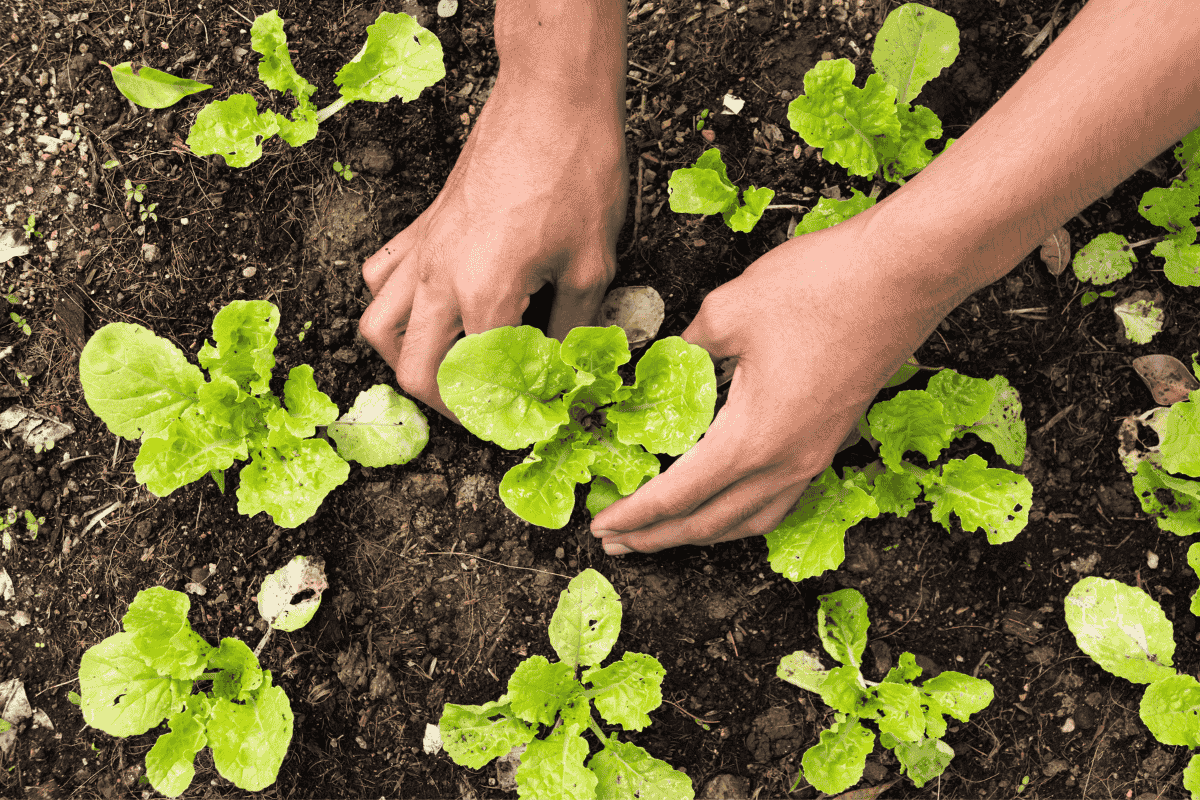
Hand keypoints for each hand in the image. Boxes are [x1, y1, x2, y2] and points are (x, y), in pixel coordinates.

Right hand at [359, 78, 627, 417]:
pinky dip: (392, 304)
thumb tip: (568, 370)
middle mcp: (440, 279)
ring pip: (379, 327)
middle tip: (485, 411)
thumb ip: (575, 329)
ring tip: (445, 370)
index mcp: (485, 296)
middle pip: (415, 371)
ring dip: (405, 360)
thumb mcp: (593, 264)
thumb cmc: (577, 172)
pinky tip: (427, 309)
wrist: (550, 99)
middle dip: (448, 405)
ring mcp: (424, 251)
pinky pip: (383, 276)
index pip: (481, 382)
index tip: (531, 420)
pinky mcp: (423, 225)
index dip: (507, 414)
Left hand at [590, 207, 954, 553]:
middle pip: (710, 522)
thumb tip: (667, 361)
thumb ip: (686, 347)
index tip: (601, 525)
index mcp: (752, 439)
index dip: (634, 515)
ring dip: (702, 533)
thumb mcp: (728, 310)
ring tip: (664, 534)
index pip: (677, 496)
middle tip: (616, 541)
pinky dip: (742, 515)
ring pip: (750, 520)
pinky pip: (779, 500)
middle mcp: (786, 462)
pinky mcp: (832, 440)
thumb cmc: (821, 286)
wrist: (906, 273)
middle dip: (658, 536)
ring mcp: (815, 456)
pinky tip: (728, 504)